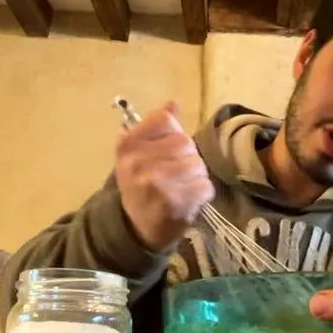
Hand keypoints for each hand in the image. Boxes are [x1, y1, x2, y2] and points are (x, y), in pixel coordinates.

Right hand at [115, 101, 213, 251]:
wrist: (136, 229)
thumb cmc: (141, 187)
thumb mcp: (140, 154)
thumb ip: (157, 128)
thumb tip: (173, 103)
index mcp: (127, 144)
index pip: (164, 119)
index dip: (172, 134)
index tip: (165, 151)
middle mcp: (137, 161)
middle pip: (185, 142)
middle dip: (187, 158)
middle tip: (175, 176)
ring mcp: (155, 182)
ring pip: (197, 164)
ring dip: (197, 177)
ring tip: (182, 188)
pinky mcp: (174, 201)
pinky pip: (205, 186)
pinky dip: (203, 194)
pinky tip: (188, 200)